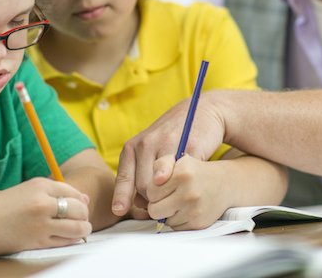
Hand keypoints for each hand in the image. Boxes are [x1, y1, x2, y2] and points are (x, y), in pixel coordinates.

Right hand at [0, 177, 92, 252]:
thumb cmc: (3, 208)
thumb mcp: (27, 191)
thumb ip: (54, 193)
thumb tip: (85, 199)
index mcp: (40, 185)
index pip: (72, 191)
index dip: (80, 200)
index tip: (80, 206)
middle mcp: (43, 202)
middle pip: (78, 208)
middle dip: (84, 215)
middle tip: (83, 218)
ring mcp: (42, 223)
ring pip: (77, 226)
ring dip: (84, 228)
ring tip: (82, 228)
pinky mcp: (39, 241)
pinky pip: (66, 241)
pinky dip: (72, 239)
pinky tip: (69, 237)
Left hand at [112, 92, 225, 215]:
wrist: (202, 112)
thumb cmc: (174, 135)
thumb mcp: (152, 150)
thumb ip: (142, 175)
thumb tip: (139, 205)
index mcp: (135, 145)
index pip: (124, 176)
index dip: (121, 196)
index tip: (118, 211)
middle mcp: (148, 143)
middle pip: (143, 186)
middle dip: (152, 198)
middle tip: (163, 198)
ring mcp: (168, 144)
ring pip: (161, 184)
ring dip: (167, 193)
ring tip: (174, 191)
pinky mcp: (190, 147)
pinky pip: (182, 176)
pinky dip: (184, 184)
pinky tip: (187, 181)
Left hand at [144, 154, 229, 229]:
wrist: (223, 184)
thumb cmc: (193, 171)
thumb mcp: (177, 160)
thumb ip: (160, 164)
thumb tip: (156, 180)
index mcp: (182, 173)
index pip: (150, 192)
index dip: (153, 190)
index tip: (162, 186)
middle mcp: (190, 192)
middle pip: (154, 210)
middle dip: (157, 204)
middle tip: (167, 196)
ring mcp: (195, 210)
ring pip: (164, 221)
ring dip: (168, 213)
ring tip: (179, 201)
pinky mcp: (198, 224)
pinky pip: (176, 228)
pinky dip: (178, 220)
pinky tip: (186, 209)